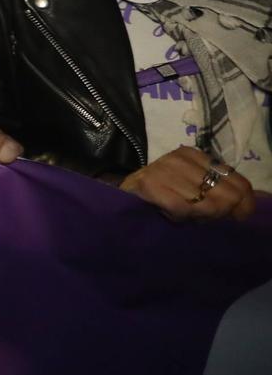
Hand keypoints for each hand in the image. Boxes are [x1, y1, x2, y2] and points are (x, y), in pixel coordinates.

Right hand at [119, 146, 255, 221]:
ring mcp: (165, 169)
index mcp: (196, 156)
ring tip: (183, 214)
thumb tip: (254, 202)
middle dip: (220, 214)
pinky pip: (183, 209)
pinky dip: (180, 217)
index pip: (239, 182)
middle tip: (202, 218)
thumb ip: (221, 192)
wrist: (119, 198)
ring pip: (208, 204)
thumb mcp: (194, 189)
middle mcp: (181, 158)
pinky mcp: (150, 184)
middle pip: (227, 195)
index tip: (235, 218)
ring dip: (198, 217)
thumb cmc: (161, 197)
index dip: (244, 205)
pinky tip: (169, 214)